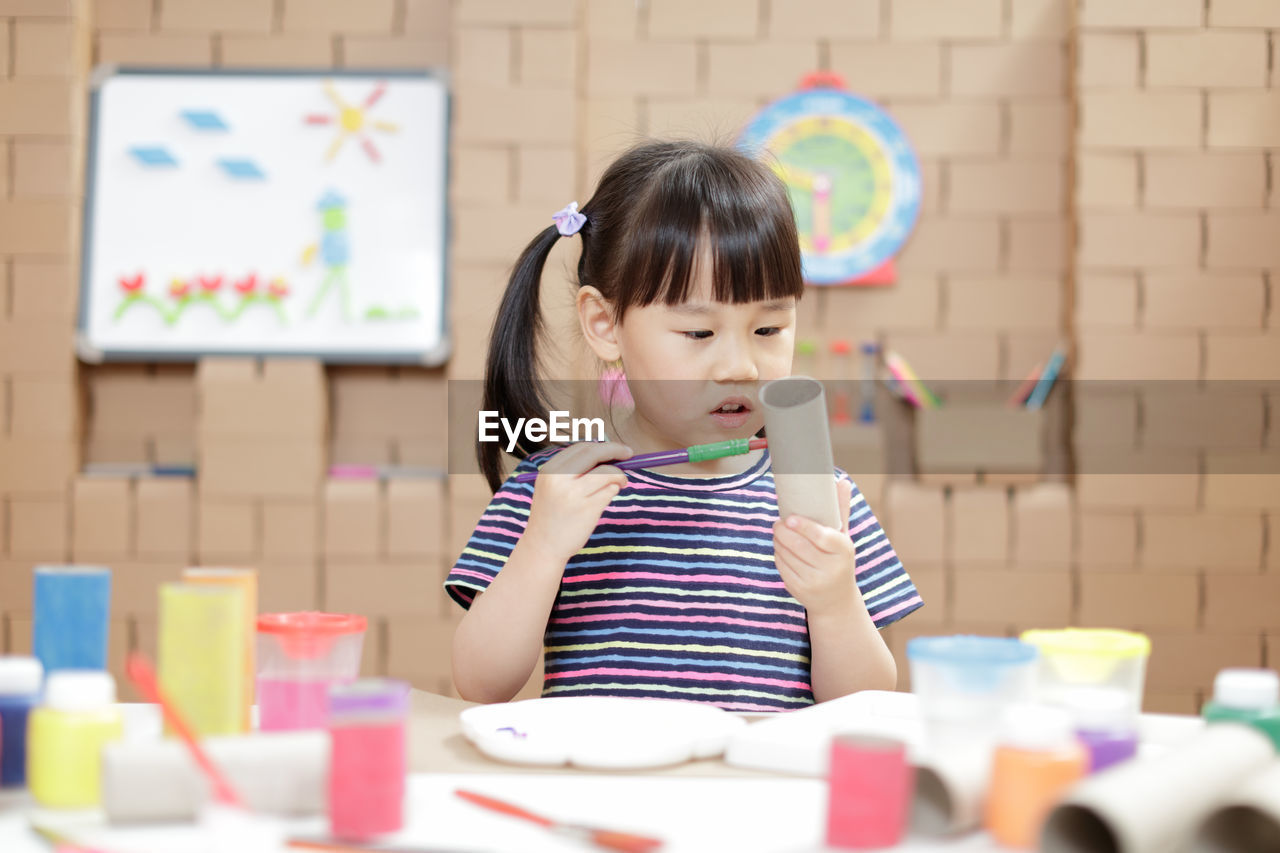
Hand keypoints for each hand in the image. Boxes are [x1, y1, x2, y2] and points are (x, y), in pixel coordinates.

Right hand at [524, 442, 631, 562]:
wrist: (543, 546)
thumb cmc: (553, 515)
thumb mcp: (553, 486)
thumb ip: (574, 470)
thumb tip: (609, 454)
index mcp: (550, 470)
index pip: (581, 447)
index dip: (602, 446)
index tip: (616, 449)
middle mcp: (559, 478)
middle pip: (594, 453)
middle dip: (616, 450)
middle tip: (630, 454)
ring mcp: (573, 494)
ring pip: (607, 472)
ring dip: (619, 475)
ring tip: (620, 483)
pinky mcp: (587, 509)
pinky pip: (610, 491)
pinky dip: (614, 490)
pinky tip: (607, 498)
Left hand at [772, 478, 859, 616]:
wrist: (836, 601)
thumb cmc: (838, 560)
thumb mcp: (844, 538)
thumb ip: (841, 510)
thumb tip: (843, 481)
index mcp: (844, 552)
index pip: (822, 537)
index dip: (804, 527)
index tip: (789, 518)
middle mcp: (830, 569)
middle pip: (799, 546)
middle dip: (783, 532)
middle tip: (778, 522)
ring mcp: (814, 582)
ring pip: (786, 555)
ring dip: (778, 541)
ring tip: (779, 533)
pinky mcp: (799, 590)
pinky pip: (781, 567)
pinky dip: (778, 555)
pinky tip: (780, 548)